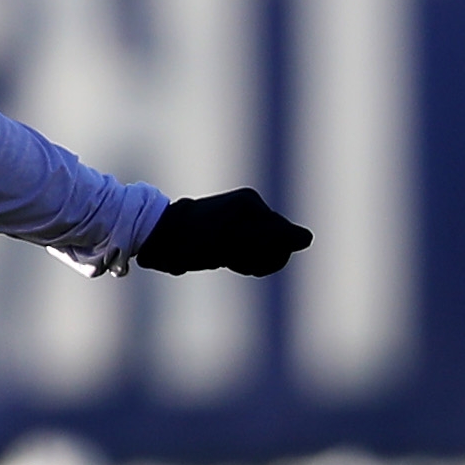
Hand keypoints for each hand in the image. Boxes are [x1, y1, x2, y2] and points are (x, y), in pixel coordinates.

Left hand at [135, 188, 313, 276]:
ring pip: (261, 250)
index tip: (237, 256)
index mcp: (251, 204)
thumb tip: (308, 238)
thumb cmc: (191, 241)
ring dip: (245, 260)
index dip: (265, 257)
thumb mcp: (231, 244)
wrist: (156, 237)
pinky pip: (248, 250)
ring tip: (219, 258)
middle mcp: (249, 206)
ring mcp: (240, 217)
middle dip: (256, 258)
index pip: (283, 239)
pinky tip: (219, 258)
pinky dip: (237, 259)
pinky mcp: (232, 229)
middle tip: (227, 259)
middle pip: (275, 244)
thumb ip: (272, 239)